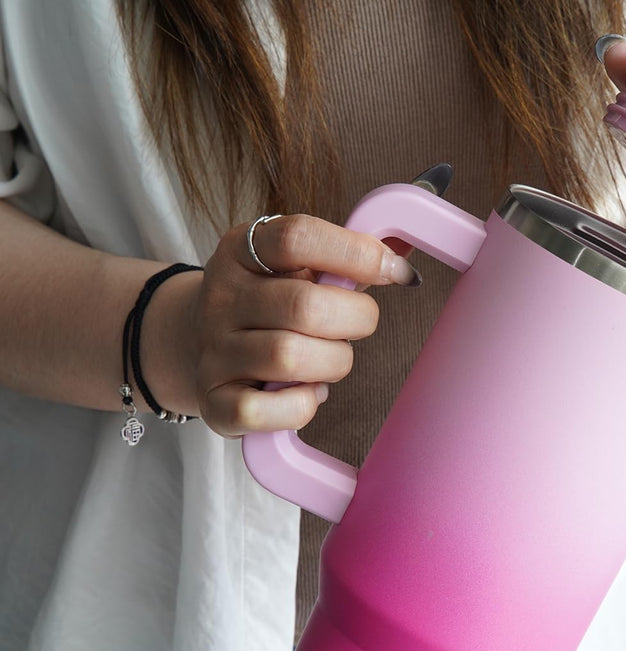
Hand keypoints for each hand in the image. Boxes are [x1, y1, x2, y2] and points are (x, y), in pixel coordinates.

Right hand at [150, 214, 416, 436]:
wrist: (197, 343)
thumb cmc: (268, 305)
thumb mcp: (293, 267)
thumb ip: (342, 259)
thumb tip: (401, 263)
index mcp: (242, 251)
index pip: (298, 237)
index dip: (358, 254)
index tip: (396, 272)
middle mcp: (222, 297)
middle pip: (304, 306)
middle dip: (355, 319)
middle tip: (359, 324)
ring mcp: (214, 351)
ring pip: (290, 358)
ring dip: (332, 363)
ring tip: (330, 359)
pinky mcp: (215, 402)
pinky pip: (264, 410)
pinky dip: (300, 406)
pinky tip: (305, 393)